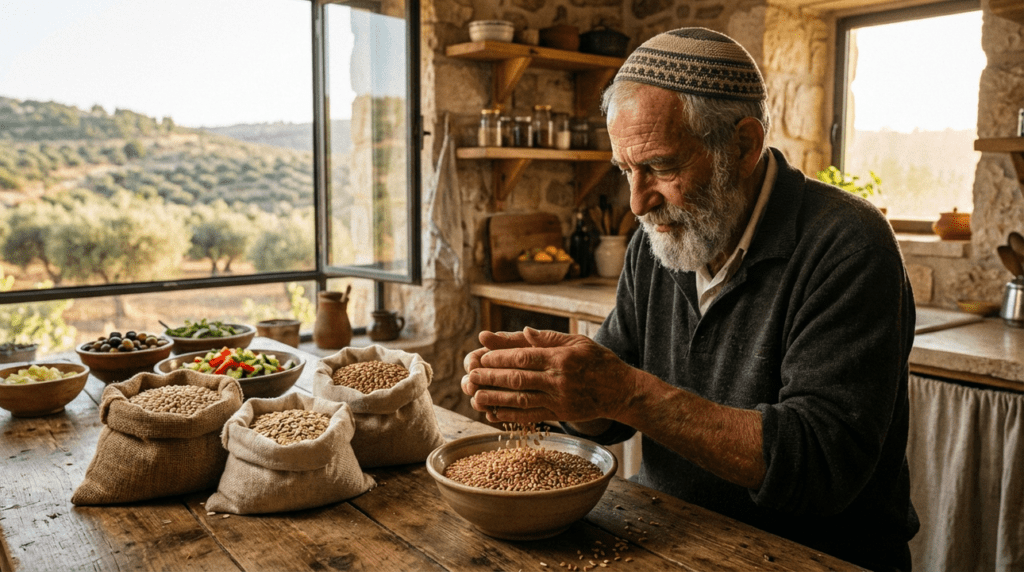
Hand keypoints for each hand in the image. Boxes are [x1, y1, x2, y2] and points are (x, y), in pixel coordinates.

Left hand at [461, 327, 639, 424]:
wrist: (621, 391)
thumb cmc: (599, 362)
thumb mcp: (578, 341)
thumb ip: (549, 337)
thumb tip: (524, 331)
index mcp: (561, 358)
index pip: (524, 357)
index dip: (500, 358)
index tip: (482, 357)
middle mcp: (558, 380)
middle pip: (519, 379)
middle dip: (492, 378)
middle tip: (471, 376)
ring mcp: (559, 400)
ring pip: (521, 400)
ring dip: (496, 399)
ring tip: (475, 396)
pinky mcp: (560, 415)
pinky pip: (531, 417)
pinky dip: (510, 416)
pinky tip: (493, 413)